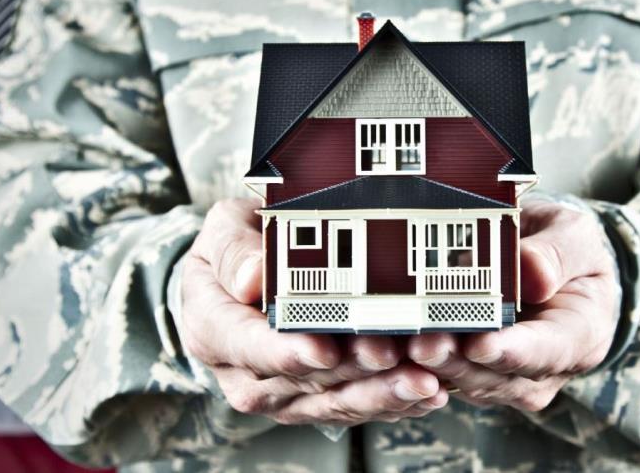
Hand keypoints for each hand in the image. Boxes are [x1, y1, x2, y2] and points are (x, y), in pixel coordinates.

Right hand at [180, 198, 447, 424]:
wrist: (241, 279)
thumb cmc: (238, 249)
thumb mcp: (222, 230)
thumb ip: (234, 251)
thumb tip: (252, 279)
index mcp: (213, 329)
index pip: (250, 347)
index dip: (288, 352)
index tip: (324, 348)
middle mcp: (244, 373)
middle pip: (301, 382)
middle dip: (351, 371)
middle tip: (392, 355)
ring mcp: (280, 394)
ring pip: (333, 403)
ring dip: (380, 394)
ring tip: (421, 380)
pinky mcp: (314, 402)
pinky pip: (354, 408)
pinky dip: (392, 402)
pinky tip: (426, 393)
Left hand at [408, 200, 617, 411]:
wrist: (554, 267)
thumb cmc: (568, 251)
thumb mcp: (576, 236)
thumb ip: (557, 254)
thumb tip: (532, 274)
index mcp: (579, 336)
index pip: (547, 351)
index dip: (511, 351)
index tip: (480, 344)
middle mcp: (545, 368)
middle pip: (498, 375)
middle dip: (457, 361)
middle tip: (422, 344)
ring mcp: (508, 376)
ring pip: (466, 379)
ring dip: (432, 366)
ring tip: (400, 343)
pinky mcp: (474, 372)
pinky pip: (443, 374)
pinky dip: (415, 364)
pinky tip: (388, 346)